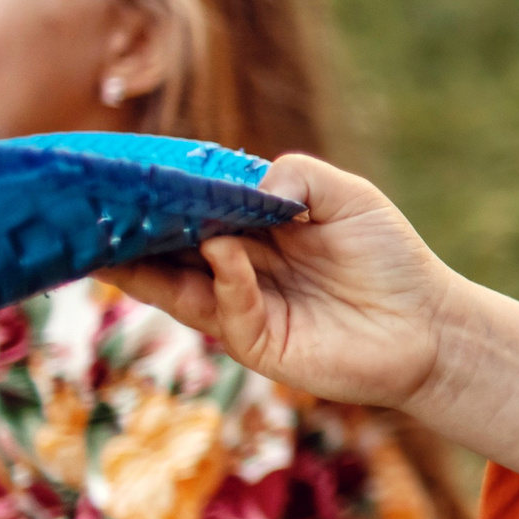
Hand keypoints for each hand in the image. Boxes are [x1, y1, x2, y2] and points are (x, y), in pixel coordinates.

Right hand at [101, 156, 450, 408]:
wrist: (429, 327)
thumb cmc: (392, 259)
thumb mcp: (350, 198)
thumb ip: (300, 176)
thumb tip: (250, 182)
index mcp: (252, 231)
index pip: (192, 211)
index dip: (160, 196)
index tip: (121, 176)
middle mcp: (238, 269)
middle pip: (169, 249)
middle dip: (131, 231)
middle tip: (89, 209)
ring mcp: (243, 308)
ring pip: (177, 284)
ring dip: (144, 263)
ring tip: (110, 238)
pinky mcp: (258, 343)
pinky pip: (227, 308)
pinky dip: (223, 278)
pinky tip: (223, 251)